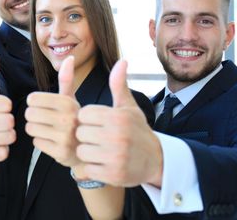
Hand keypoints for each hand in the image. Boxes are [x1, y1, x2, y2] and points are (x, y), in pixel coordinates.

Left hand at [25, 56, 79, 166]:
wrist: (89, 149)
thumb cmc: (76, 120)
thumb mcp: (73, 99)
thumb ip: (67, 79)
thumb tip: (69, 57)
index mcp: (68, 103)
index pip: (33, 99)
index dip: (34, 102)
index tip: (43, 106)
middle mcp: (67, 119)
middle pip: (29, 114)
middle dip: (33, 116)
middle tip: (44, 119)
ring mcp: (65, 137)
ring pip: (30, 128)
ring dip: (36, 129)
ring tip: (49, 130)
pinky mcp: (61, 152)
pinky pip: (36, 143)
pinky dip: (41, 142)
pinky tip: (52, 141)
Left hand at [75, 60, 162, 186]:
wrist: (155, 161)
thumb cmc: (136, 130)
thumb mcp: (129, 107)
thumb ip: (119, 85)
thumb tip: (122, 61)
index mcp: (118, 117)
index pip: (84, 114)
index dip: (88, 119)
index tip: (97, 123)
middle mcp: (117, 136)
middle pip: (80, 132)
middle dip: (85, 135)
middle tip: (97, 138)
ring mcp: (116, 156)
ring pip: (82, 151)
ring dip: (87, 152)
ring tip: (99, 150)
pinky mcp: (113, 174)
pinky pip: (87, 169)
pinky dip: (91, 167)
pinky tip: (102, 163)